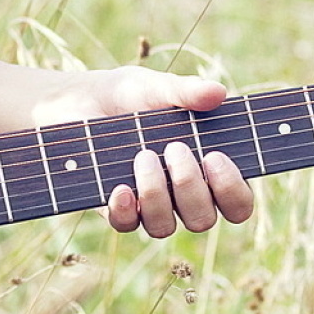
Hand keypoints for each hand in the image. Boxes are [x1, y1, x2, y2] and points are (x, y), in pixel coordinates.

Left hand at [34, 66, 254, 239]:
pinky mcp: (113, 207)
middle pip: (203, 220)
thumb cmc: (127, 94)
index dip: (233, 191)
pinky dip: (125, 210)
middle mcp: (180, 196)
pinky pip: (126, 225)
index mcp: (205, 171)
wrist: (76, 100)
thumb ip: (186, 91)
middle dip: (191, 186)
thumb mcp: (156, 86)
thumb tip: (218, 92)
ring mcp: (147, 205)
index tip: (215, 157)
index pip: (237, 204)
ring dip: (157, 194)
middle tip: (175, 147)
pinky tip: (120, 187)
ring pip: (164, 227)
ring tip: (143, 155)